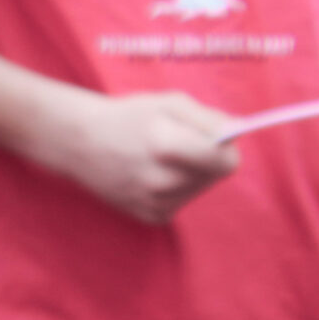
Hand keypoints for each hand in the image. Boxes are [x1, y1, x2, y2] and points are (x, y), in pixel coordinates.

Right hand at [52, 91, 240, 223]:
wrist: (80, 143)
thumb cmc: (128, 117)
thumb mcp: (171, 102)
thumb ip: (210, 118)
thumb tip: (238, 133)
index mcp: (168, 146)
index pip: (227, 162)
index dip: (225, 147)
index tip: (215, 138)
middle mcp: (161, 181)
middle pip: (215, 175)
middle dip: (206, 158)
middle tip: (178, 142)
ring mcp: (155, 203)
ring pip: (198, 189)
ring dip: (190, 173)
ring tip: (160, 158)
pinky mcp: (150, 216)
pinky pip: (181, 201)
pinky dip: (174, 188)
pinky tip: (151, 174)